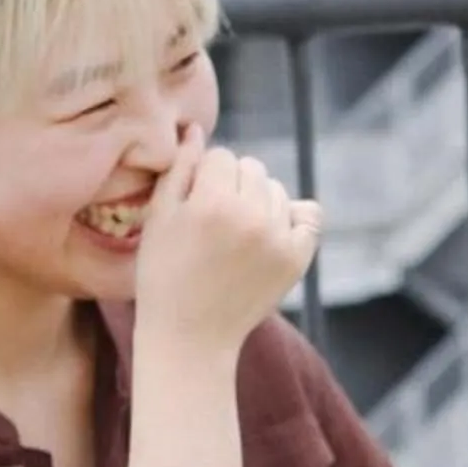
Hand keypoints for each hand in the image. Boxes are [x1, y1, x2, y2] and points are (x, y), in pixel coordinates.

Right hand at [133, 132, 321, 358]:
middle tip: (216, 221)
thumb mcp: (158, 219)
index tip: (195, 205)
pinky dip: (292, 219)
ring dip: (260, 201)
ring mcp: (278, 238)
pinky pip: (308, 215)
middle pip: (251, 168)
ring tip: (237, 234)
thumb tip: (196, 129)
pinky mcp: (297, 259)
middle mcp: (250, 216)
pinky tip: (270, 236)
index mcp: (211, 201)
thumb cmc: (164, 276)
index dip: (204, 178)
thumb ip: (179, 169)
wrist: (191, 337)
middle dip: (233, 185)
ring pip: (277, 190)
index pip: (220, 156)